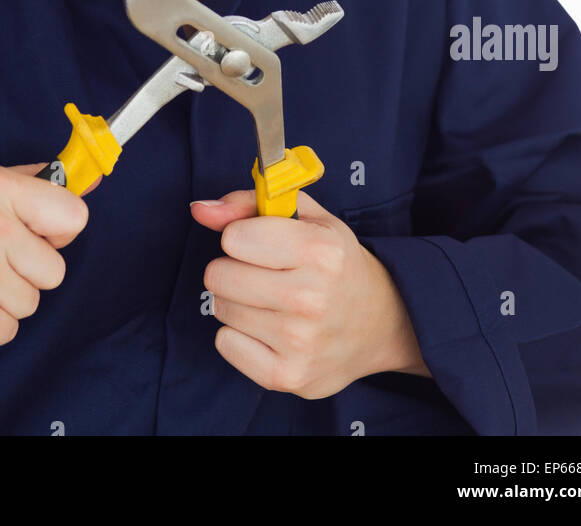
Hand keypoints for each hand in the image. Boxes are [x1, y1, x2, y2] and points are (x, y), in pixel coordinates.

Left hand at [191, 187, 431, 397]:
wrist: (380, 323)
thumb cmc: (334, 262)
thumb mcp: (306, 217)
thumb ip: (249, 203)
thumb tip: (200, 209)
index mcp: (321, 250)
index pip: (234, 237)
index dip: (242, 235)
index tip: (263, 243)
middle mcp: (312, 297)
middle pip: (218, 275)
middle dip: (233, 268)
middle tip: (263, 273)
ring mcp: (300, 342)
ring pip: (220, 308)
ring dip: (237, 301)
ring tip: (271, 300)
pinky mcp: (287, 377)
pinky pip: (225, 344)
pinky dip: (239, 335)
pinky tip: (268, 330)